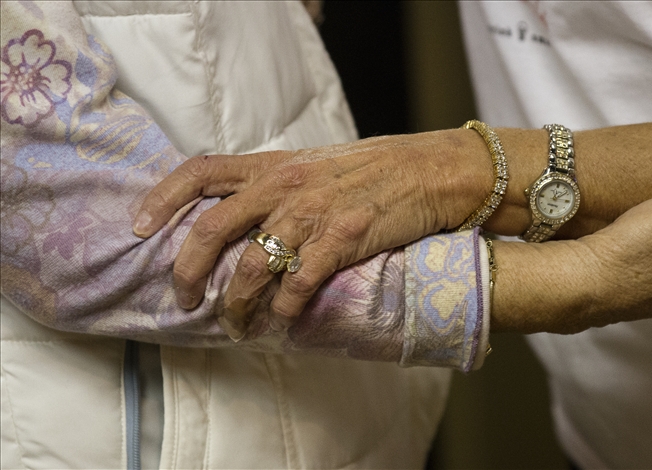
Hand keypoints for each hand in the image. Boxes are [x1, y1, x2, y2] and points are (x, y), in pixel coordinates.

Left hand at [132, 130, 490, 331]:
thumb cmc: (377, 170)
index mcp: (275, 164)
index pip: (200, 171)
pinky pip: (299, 283)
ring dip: (237, 305)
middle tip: (185, 300)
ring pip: (252, 266)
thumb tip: (245, 216)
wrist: (434, 170)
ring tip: (237, 327)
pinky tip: (281, 321)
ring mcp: (315, 211)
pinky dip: (283, 309)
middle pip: (211, 228)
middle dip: (188, 271)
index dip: (161, 199)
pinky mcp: (345, 238)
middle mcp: (286, 184)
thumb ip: (279, 184)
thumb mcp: (318, 164)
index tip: (138, 228)